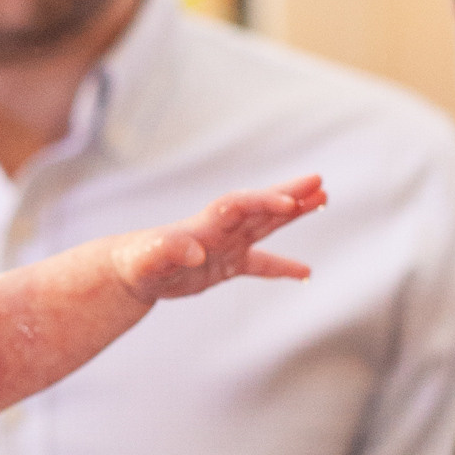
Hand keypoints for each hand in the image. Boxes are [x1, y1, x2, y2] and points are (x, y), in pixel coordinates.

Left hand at [113, 174, 325, 301]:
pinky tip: (306, 273)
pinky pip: (261, 263)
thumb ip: (169, 250)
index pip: (240, 205)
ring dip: (293, 213)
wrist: (131, 271)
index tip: (289, 201)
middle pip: (260, 206)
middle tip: (319, 182)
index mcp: (206, 224)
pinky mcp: (227, 264)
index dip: (264, 202)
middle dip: (288, 194)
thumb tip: (195, 252)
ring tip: (323, 199)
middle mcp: (222, 229)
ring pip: (267, 225)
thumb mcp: (149, 259)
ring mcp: (227, 245)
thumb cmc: (138, 262)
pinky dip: (283, 267)